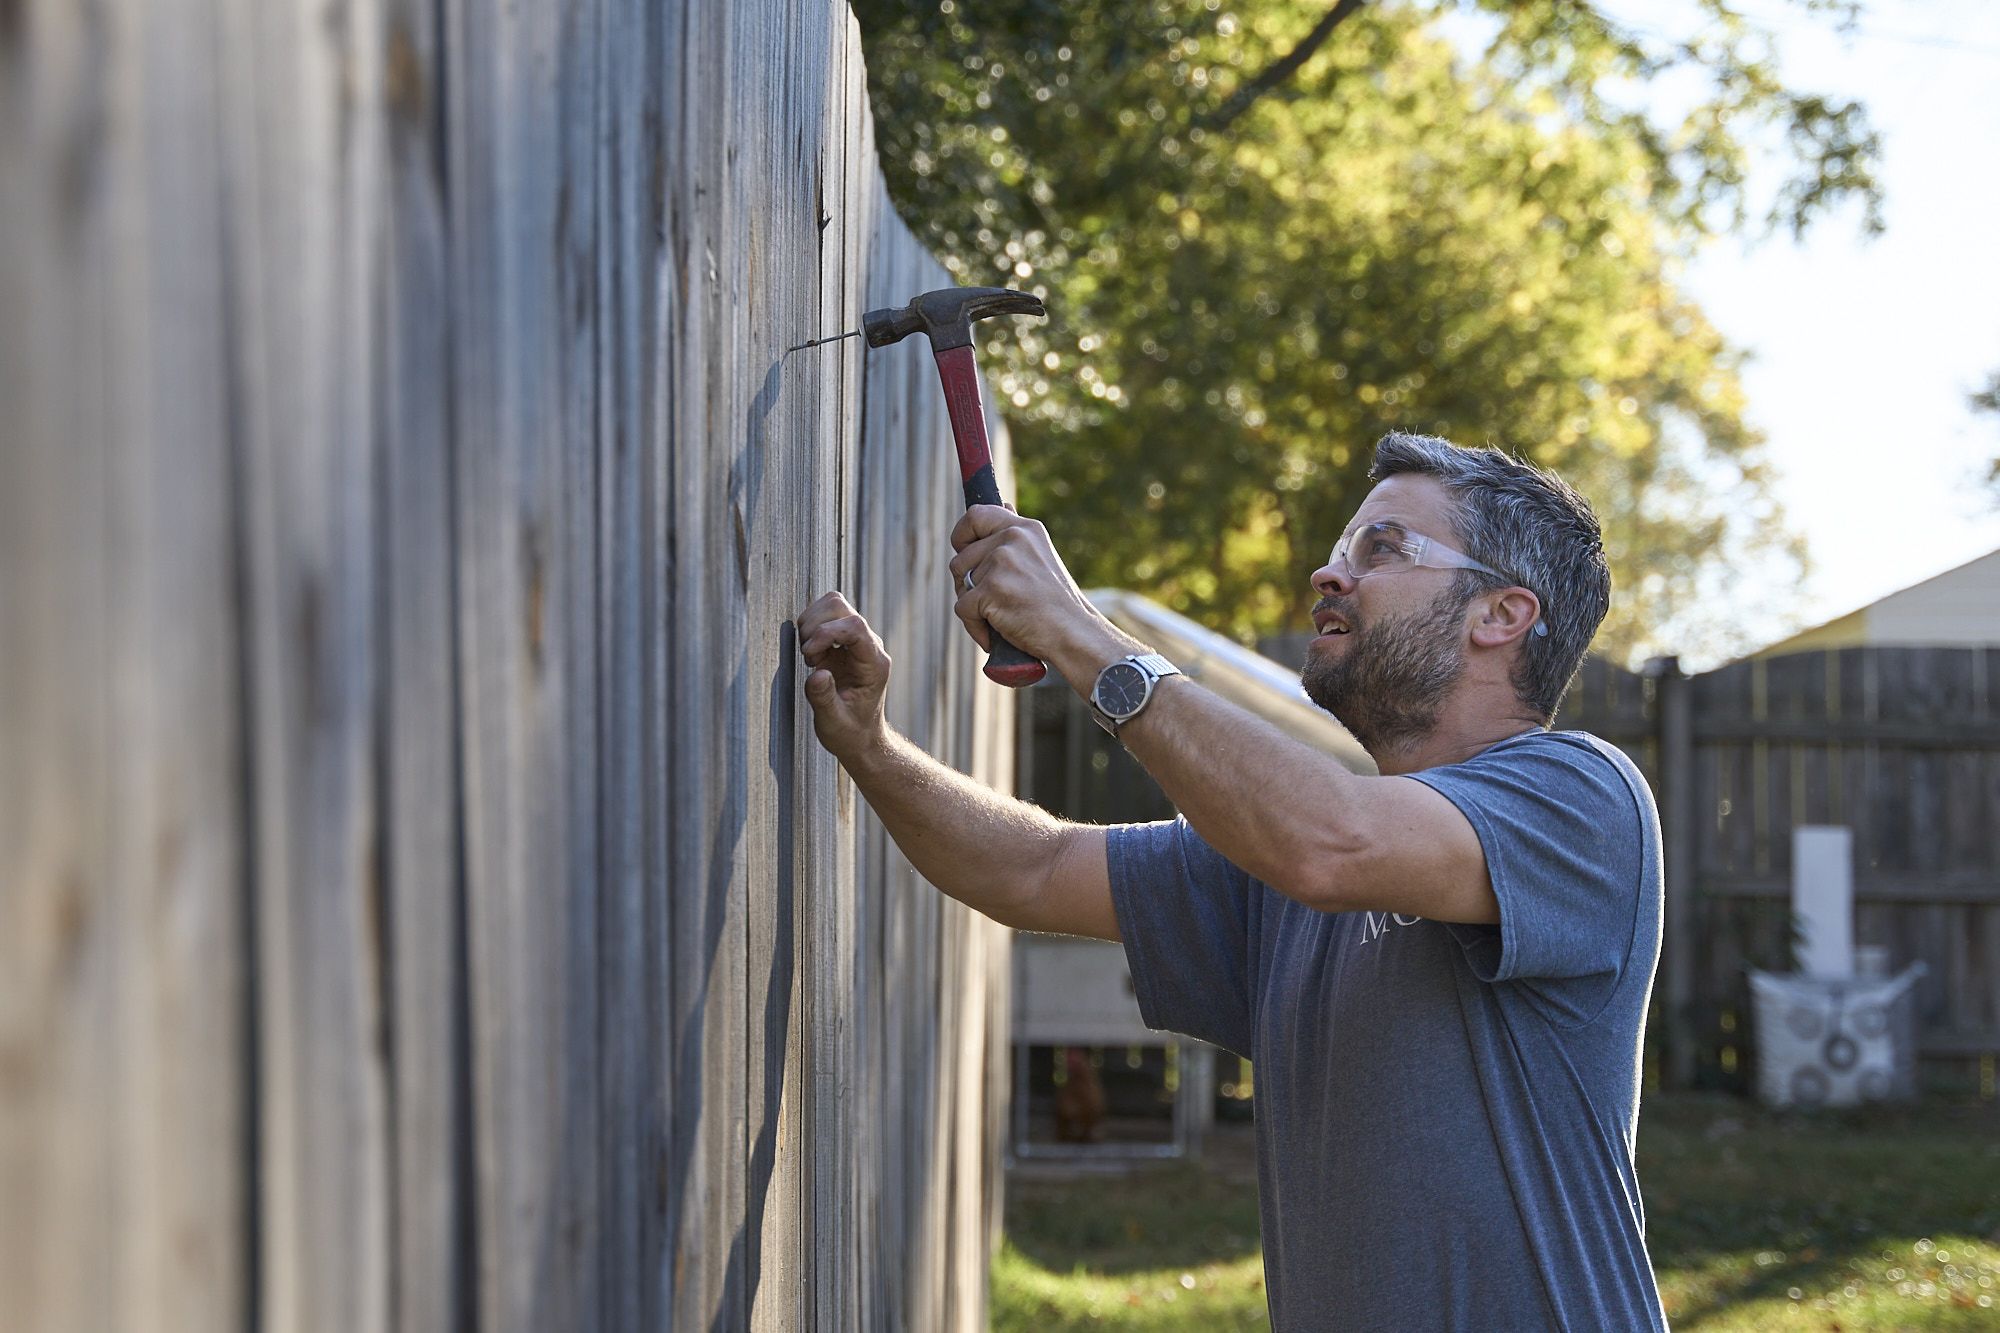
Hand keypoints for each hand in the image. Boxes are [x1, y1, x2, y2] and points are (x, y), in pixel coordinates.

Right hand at [795, 592, 891, 761]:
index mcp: (874, 664)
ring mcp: (857, 639)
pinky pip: (824, 614)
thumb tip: (818, 673)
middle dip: (814, 627)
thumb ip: (824, 699)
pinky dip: (810, 627)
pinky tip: (811, 654)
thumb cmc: (850, 732)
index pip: (855, 626)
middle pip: (841, 606)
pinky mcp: (843, 639)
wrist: (860, 736)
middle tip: (808, 658)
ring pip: (832, 604)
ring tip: (810, 656)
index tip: (810, 658)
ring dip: (810, 624)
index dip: (826, 633)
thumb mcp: (833, 723)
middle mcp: (869, 646)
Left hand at [946, 504, 1103, 664]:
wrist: (1074, 633)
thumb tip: (1003, 506)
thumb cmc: (1057, 604)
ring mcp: (1001, 563)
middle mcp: (1013, 539)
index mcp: (1025, 529)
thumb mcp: (1040, 556)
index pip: (976, 515)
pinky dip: (974, 626)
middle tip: (992, 601)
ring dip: (972, 606)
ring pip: (960, 584)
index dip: (962, 535)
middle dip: (967, 584)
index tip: (964, 552)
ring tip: (1001, 616)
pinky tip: (997, 632)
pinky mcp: (991, 589)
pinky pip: (962, 608)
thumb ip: (1016, 536)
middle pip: (960, 559)